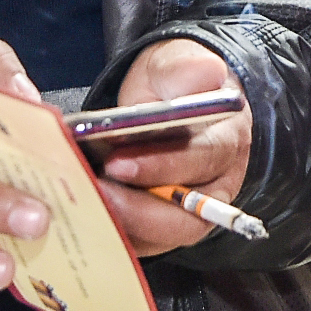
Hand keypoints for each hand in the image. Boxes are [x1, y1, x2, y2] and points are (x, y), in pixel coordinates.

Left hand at [96, 39, 254, 255]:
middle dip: (137, 207)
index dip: (161, 166)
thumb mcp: (175, 66)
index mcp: (227, 140)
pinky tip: (83, 220)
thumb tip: (209, 71)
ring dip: (124, 225)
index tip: (118, 164)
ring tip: (83, 207)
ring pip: (164, 235)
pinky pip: (144, 244)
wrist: (165, 100)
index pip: (201, 158)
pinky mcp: (164, 229)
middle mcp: (216, 185)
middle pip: (187, 213)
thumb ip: (186, 69)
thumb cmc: (172, 85)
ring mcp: (191, 212)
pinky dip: (115, 236)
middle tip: (95, 193)